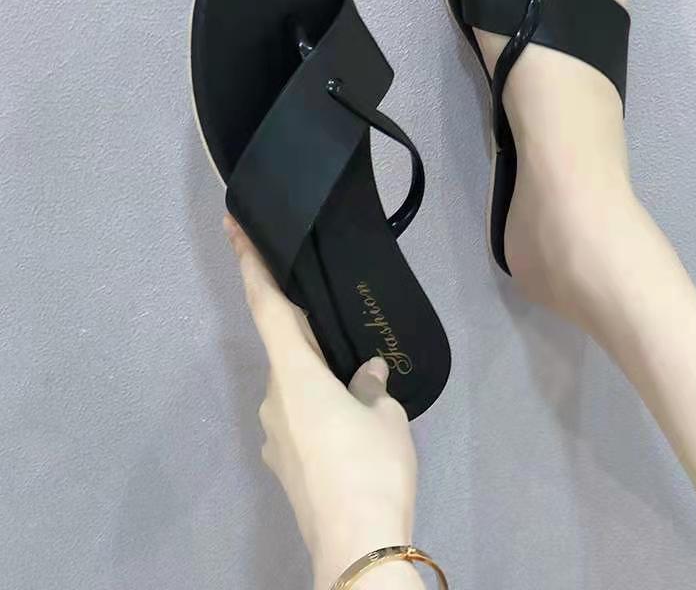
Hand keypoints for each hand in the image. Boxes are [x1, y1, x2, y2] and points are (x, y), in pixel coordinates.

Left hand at [224, 215, 418, 589]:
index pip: (266, 305)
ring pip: (297, 390)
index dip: (250, 264)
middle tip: (343, 337)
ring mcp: (274, 434)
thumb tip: (367, 375)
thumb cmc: (370, 466)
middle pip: (287, 351)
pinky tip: (351, 429)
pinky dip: (321, 412)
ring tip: (362, 397)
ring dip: (322, 383)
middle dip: (310, 339)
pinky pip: (301, 420)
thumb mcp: (386, 416)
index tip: (232, 228)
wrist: (356, 545)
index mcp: (295, 374)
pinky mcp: (283, 462)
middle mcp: (273, 399)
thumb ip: (372, 387)